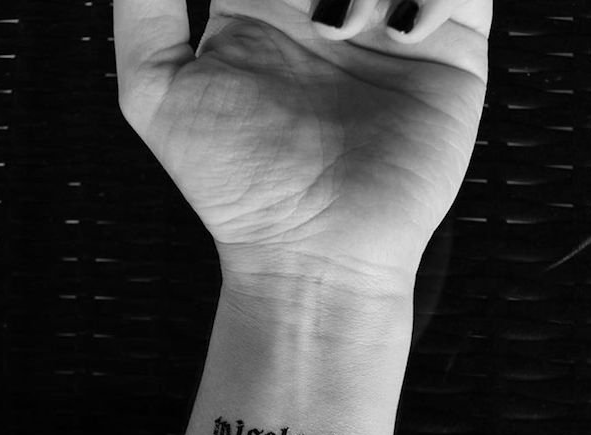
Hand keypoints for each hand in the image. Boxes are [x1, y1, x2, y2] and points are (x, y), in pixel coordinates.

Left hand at [114, 0, 491, 293]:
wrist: (315, 253)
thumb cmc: (238, 189)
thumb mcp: (155, 93)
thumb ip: (142, 11)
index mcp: (262, 4)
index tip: (280, 4)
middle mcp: (328, 7)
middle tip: (314, 14)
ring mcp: (389, 27)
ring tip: (344, 27)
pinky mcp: (448, 55)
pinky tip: (396, 33)